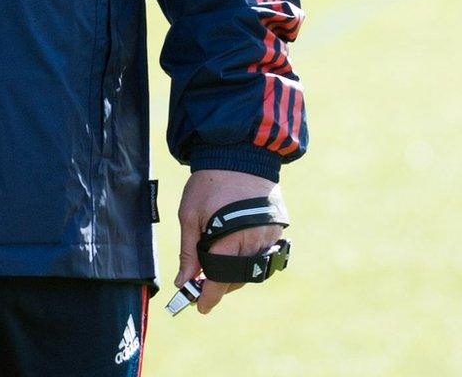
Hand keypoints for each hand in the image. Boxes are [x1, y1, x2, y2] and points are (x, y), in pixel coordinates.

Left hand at [174, 169, 284, 315]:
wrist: (239, 154)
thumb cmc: (210, 183)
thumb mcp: (190, 215)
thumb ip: (189, 251)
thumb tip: (183, 281)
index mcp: (231, 239)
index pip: (220, 280)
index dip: (209, 297)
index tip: (199, 307)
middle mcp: (256, 243)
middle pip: (237, 278)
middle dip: (219, 286)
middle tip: (201, 286)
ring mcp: (270, 237)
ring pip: (252, 270)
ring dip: (234, 273)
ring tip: (214, 266)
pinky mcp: (277, 230)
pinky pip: (262, 255)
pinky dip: (247, 260)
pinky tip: (232, 252)